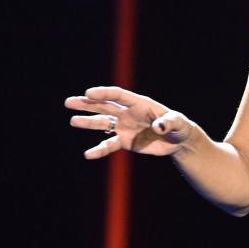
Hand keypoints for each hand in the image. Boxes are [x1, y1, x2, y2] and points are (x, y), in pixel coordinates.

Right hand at [65, 85, 193, 159]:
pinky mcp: (125, 141)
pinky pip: (109, 145)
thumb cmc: (179, 126)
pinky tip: (88, 154)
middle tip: (69, 102)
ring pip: (103, 123)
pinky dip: (100, 150)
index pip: (118, 95)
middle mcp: (128, 113)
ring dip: (88, 122)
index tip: (88, 93)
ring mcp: (124, 127)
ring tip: (73, 121)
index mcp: (140, 104)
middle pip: (105, 106)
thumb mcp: (177, 123)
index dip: (103, 93)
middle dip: (87, 104)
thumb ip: (168, 123)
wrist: (178, 141)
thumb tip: (159, 127)